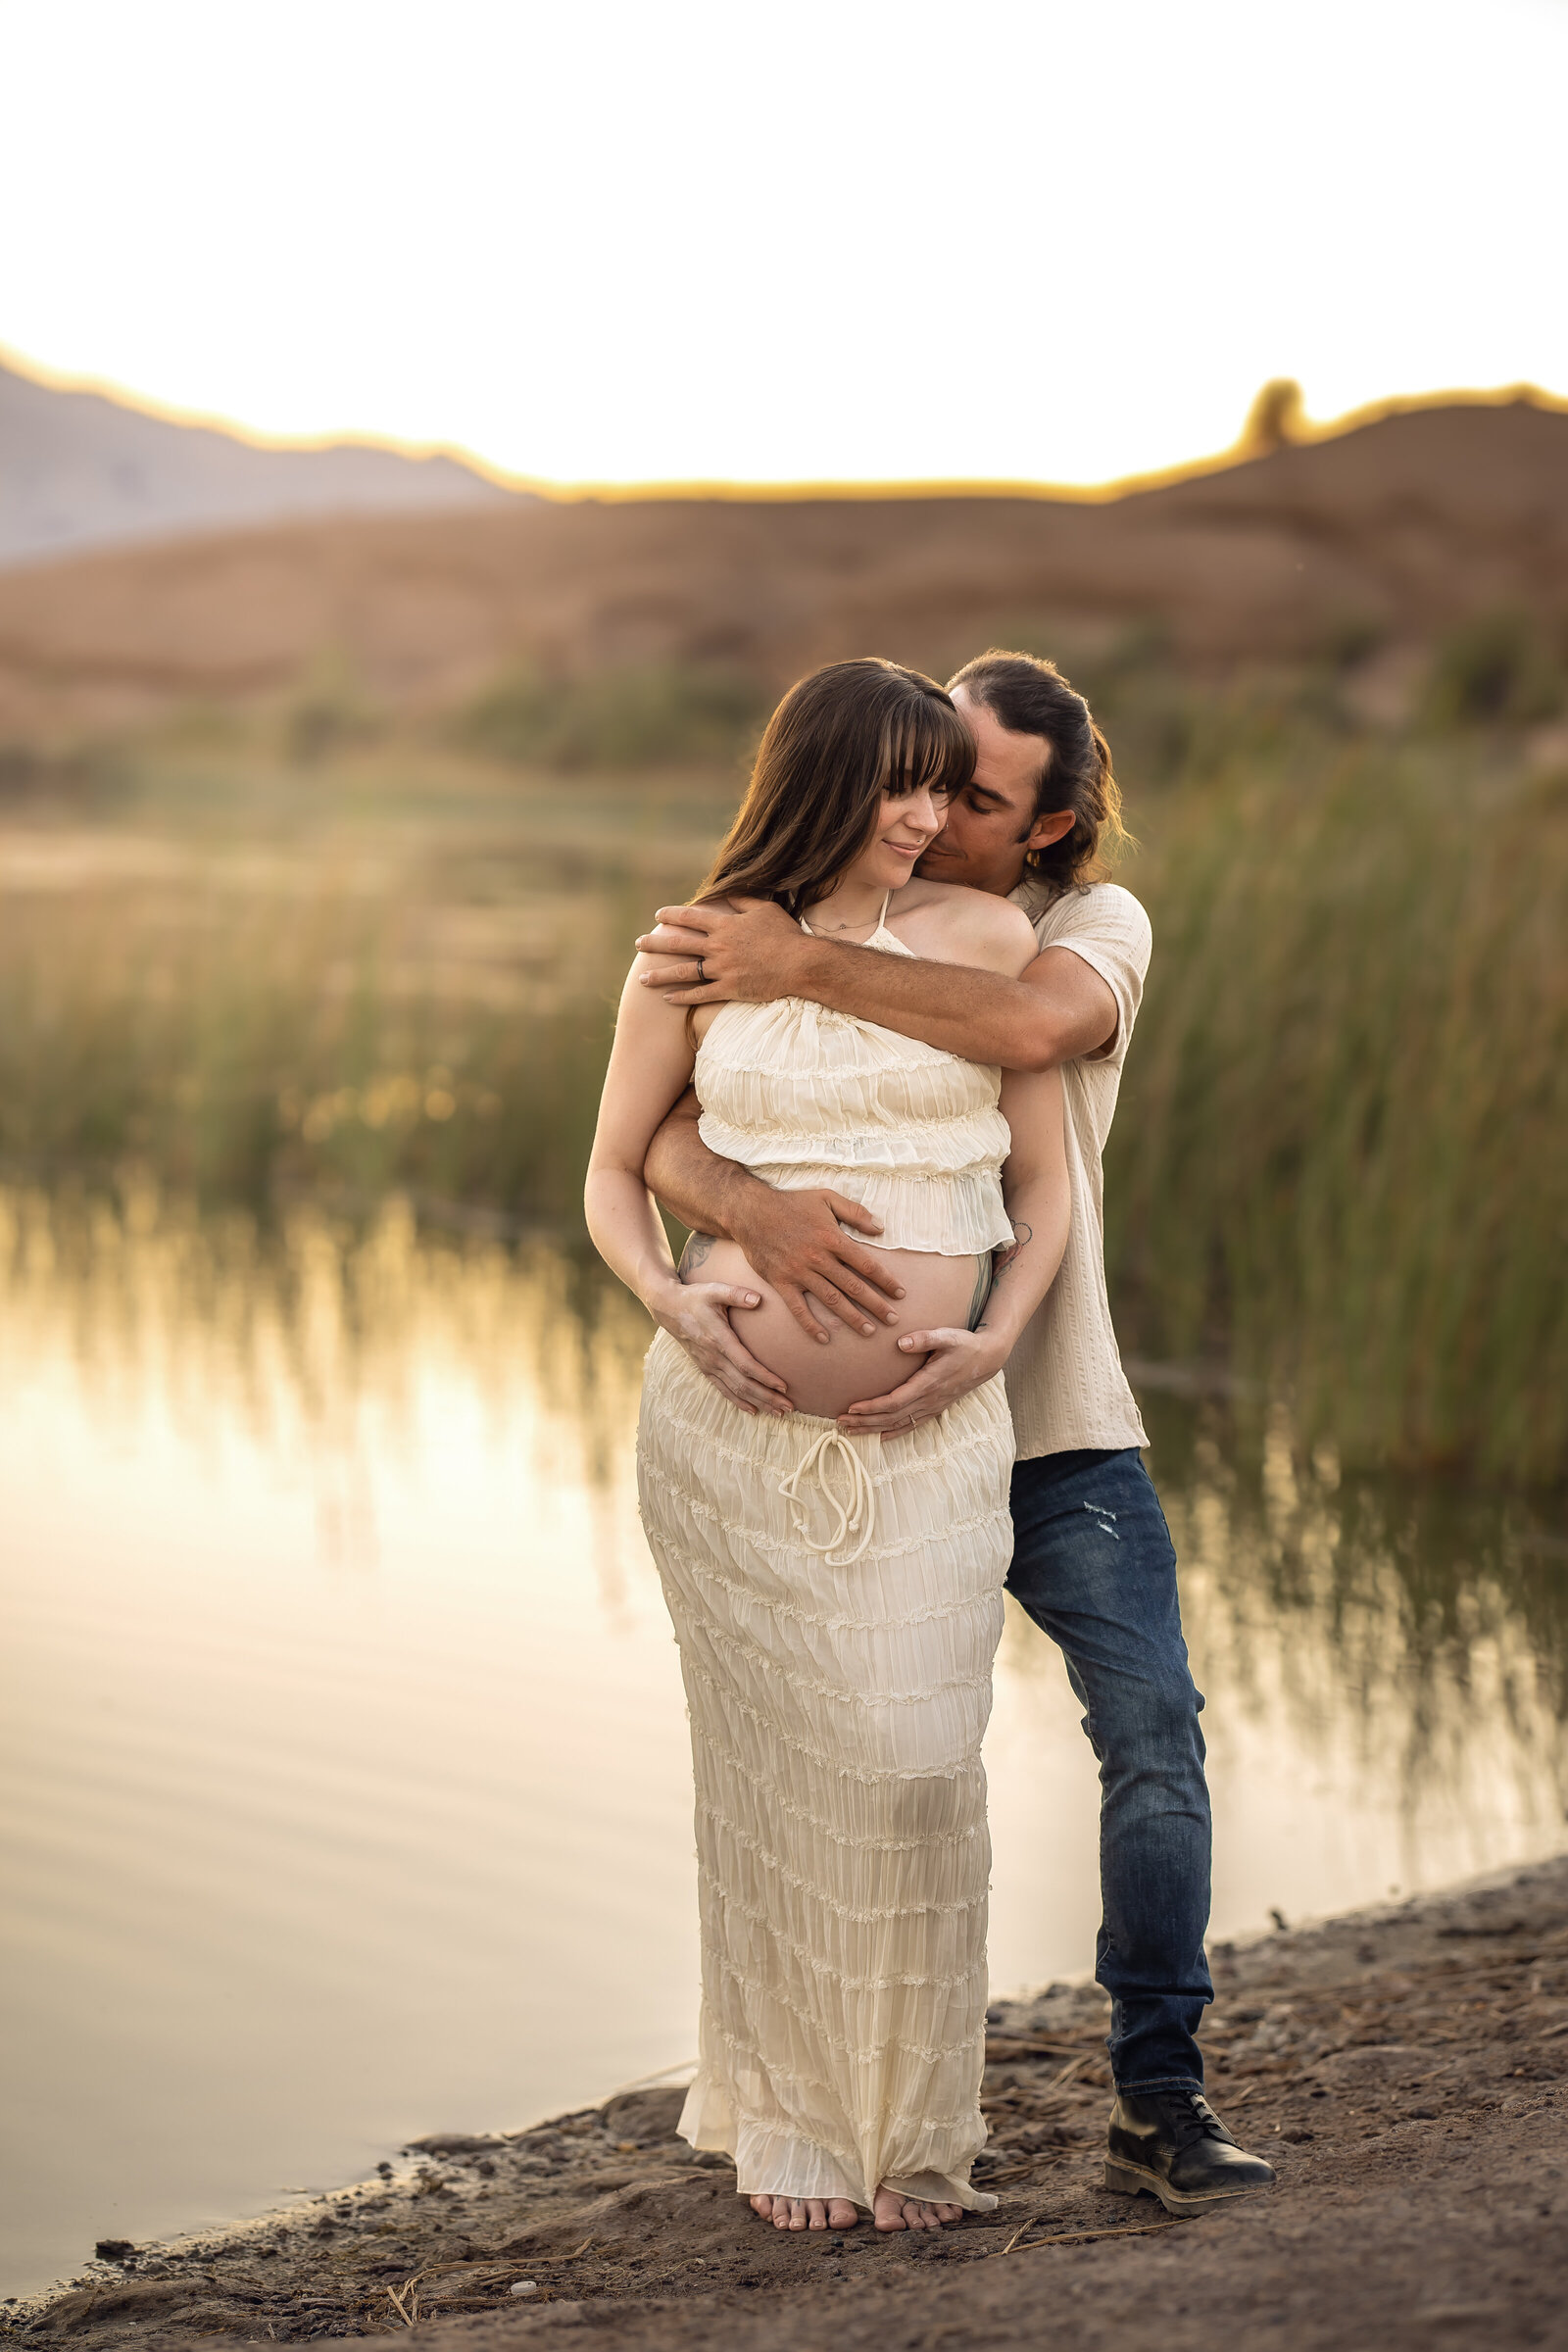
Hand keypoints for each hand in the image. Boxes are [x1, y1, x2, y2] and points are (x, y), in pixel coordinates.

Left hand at [634, 896, 808, 1005]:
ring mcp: (722, 969)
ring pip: (684, 973)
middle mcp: (718, 947)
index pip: (691, 918)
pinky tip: (667, 999)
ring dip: (661, 975)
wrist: (800, 963)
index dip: (672, 915)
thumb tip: (728, 891)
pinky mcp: (729, 989)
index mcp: (725, 925)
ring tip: (643, 979)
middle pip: (679, 944)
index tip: (658, 915)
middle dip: (656, 944)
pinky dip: (682, 997)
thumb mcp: (765, 909)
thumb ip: (743, 900)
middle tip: (639, 944)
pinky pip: (700, 995)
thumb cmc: (785, 934)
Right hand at [652, 1280, 792, 1416]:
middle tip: (789, 1407)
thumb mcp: (714, 1290)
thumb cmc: (695, 1297)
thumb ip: (736, 1294)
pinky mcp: (705, 1369)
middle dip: (767, 1397)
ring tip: (779, 1413)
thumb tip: (758, 1299)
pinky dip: (739, 1402)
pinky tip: (754, 1410)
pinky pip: (723, 1390)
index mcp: (718, 1339)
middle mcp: (713, 1357)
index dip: (765, 1377)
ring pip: (735, 1391)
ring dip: (758, 1403)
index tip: (783, 1386)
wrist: (669, 1308)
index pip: (745, 1365)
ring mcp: (708, 1365)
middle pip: (743, 1384)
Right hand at [729, 1187, 903, 1339]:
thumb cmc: (791, 1203)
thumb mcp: (826, 1198)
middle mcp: (818, 1258)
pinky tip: (824, 1338)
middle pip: (854, 1287)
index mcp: (833, 1238)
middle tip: (893, 1320)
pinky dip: (811, 1325)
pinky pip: (798, 1309)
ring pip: (832, 1300)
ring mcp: (799, 1272)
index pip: (867, 1264)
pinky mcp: (781, 1282)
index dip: (886, 1281)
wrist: (751, 1212)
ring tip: (869, 1331)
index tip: (900, 1294)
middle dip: (876, 1305)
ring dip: (852, 1318)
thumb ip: (855, 1212)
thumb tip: (880, 1228)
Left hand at [837, 1327, 1005, 1434]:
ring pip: (899, 1424)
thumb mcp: (948, 1336)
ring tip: (850, 1431)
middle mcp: (929, 1400)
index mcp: (928, 1383)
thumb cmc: (965, 1345)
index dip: (872, 1407)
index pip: (894, 1401)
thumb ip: (925, 1338)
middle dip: (865, 1422)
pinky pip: (912, 1426)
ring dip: (873, 1429)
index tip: (851, 1408)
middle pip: (891, 1417)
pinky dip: (893, 1433)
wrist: (987, 1359)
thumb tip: (900, 1342)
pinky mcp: (935, 1408)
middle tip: (840, 1422)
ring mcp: (933, 1407)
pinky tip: (879, 1437)